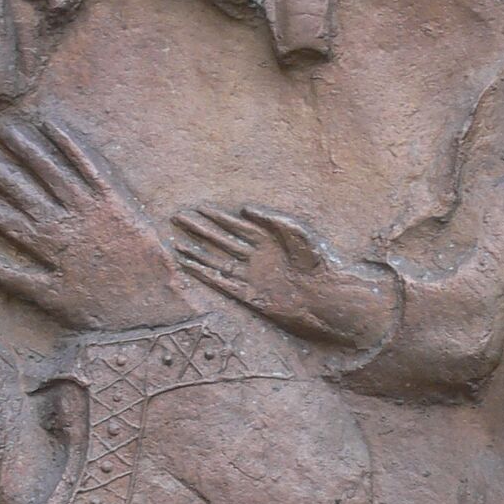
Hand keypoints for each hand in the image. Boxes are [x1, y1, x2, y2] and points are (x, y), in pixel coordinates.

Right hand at [0, 111, 194, 329]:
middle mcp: (60, 221)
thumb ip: (13, 277)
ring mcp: (87, 207)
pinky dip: (69, 145)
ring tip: (0, 124)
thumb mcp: (51, 300)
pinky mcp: (114, 199)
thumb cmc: (101, 309)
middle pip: (16, 184)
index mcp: (43, 245)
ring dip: (23, 146)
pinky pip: (88, 166)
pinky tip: (50, 125)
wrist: (153, 305)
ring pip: (48, 169)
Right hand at [172, 205, 394, 351]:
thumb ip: (272, 219)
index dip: (215, 215)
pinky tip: (190, 267)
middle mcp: (255, 256)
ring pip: (216, 261)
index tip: (197, 207)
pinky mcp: (249, 294)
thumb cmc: (318, 262)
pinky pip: (221, 282)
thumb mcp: (298, 232)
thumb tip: (244, 209)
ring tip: (176, 244)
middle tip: (177, 218)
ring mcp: (251, 275)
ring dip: (196, 253)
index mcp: (267, 238)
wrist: (326, 296)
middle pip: (221, 239)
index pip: (234, 223)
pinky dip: (204, 274)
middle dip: (199, 229)